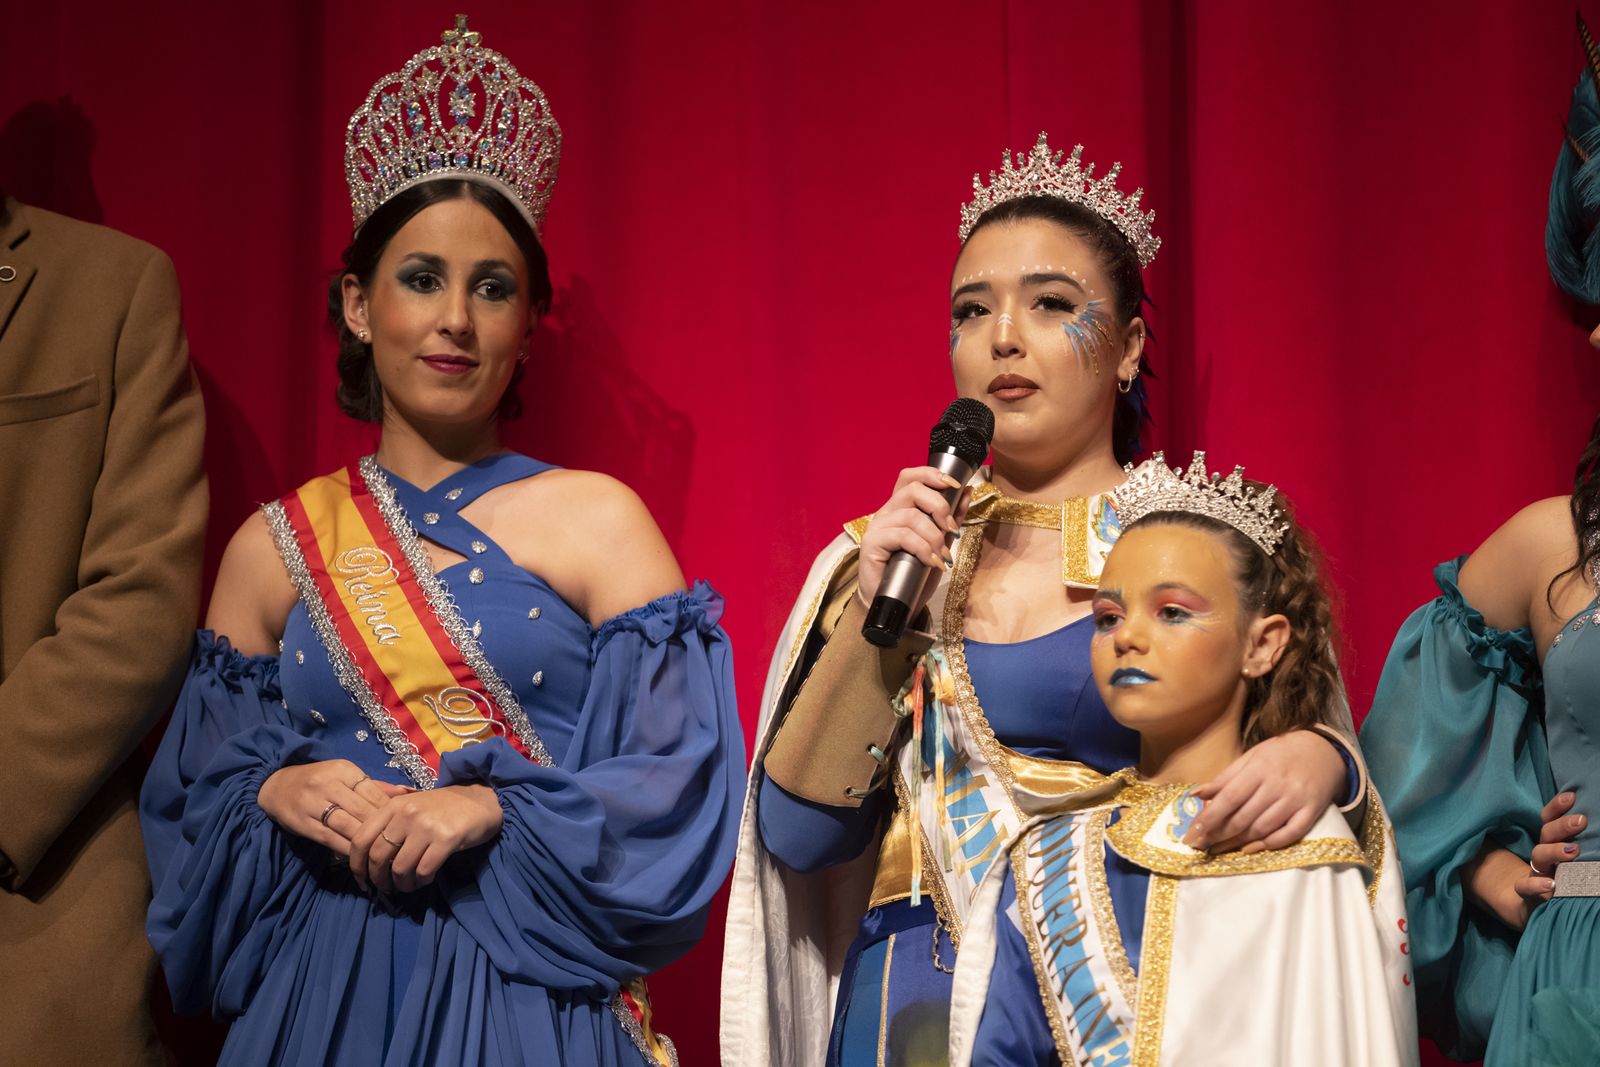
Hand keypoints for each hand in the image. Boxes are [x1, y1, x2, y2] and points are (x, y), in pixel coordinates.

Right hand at [257, 759, 409, 854]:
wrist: (276, 786)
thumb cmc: (319, 781)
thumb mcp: (344, 776)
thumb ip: (374, 786)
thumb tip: (406, 793)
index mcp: (344, 770)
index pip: (374, 793)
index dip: (390, 812)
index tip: (403, 827)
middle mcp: (329, 784)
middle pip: (363, 810)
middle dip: (382, 829)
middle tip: (398, 845)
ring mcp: (314, 803)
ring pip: (348, 826)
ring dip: (366, 842)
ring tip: (383, 854)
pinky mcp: (303, 823)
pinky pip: (330, 838)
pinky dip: (346, 849)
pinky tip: (360, 857)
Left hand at [347, 784, 503, 893]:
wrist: (483, 800)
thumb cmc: (445, 806)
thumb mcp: (413, 805)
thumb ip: (390, 823)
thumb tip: (367, 856)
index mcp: (394, 806)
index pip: (361, 839)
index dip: (356, 865)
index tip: (362, 881)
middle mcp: (407, 814)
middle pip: (379, 857)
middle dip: (379, 880)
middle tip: (387, 888)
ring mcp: (426, 826)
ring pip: (401, 868)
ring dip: (402, 884)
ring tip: (409, 886)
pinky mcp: (446, 839)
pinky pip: (424, 871)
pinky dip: (422, 881)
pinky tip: (425, 879)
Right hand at [857, 467, 972, 608]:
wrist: (896, 604)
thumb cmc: (914, 574)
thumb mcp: (941, 542)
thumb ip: (952, 517)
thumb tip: (968, 491)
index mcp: (900, 508)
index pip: (910, 477)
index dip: (932, 475)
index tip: (955, 486)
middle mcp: (887, 512)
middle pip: (913, 490)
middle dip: (940, 506)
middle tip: (951, 530)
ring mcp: (877, 527)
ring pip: (911, 516)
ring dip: (934, 537)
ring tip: (942, 556)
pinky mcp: (871, 543)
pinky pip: (903, 536)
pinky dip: (923, 549)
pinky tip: (932, 563)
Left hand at [1185, 730, 1344, 852]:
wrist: (1323, 751)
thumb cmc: (1280, 754)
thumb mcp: (1251, 757)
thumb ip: (1225, 777)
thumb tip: (1196, 794)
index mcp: (1259, 768)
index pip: (1229, 798)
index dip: (1209, 817)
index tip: (1192, 833)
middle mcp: (1277, 785)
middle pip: (1243, 816)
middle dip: (1217, 834)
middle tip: (1198, 844)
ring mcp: (1296, 800)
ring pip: (1262, 828)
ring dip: (1236, 842)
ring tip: (1216, 849)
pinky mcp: (1311, 813)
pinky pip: (1289, 834)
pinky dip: (1268, 845)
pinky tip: (1248, 849)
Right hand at [1516, 791, 1585, 908]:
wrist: (1530, 907)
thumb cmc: (1559, 879)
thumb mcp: (1566, 860)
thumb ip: (1574, 842)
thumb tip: (1590, 822)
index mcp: (1550, 843)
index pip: (1549, 820)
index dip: (1556, 807)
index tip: (1572, 796)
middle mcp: (1542, 856)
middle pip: (1546, 835)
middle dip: (1562, 826)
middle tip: (1581, 820)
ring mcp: (1535, 873)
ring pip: (1538, 857)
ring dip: (1553, 851)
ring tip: (1572, 850)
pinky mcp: (1529, 894)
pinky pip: (1526, 888)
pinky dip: (1536, 885)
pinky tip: (1550, 884)